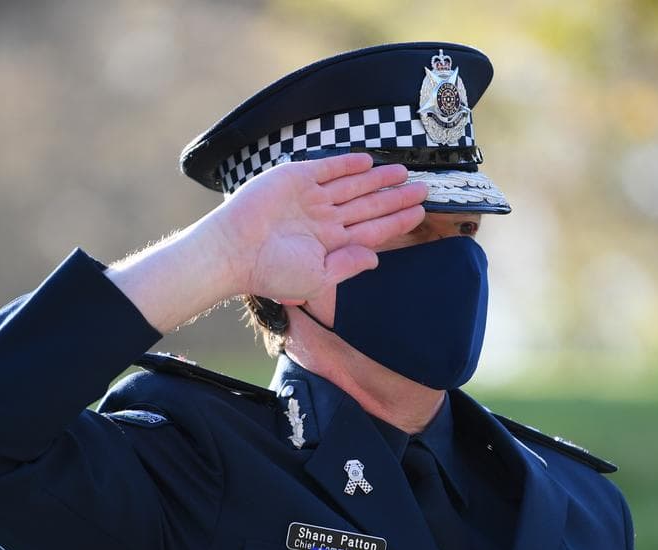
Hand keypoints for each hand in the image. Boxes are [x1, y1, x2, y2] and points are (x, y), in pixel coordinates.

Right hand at [206, 154, 426, 302]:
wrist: (235, 251)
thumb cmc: (271, 272)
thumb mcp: (317, 278)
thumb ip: (348, 265)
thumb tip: (377, 258)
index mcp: (330, 243)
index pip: (372, 229)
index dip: (397, 221)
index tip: (419, 213)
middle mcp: (324, 219)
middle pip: (369, 205)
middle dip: (395, 197)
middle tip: (423, 188)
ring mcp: (311, 198)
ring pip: (354, 186)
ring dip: (378, 179)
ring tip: (403, 173)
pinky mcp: (295, 178)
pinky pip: (328, 169)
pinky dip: (347, 164)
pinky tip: (369, 162)